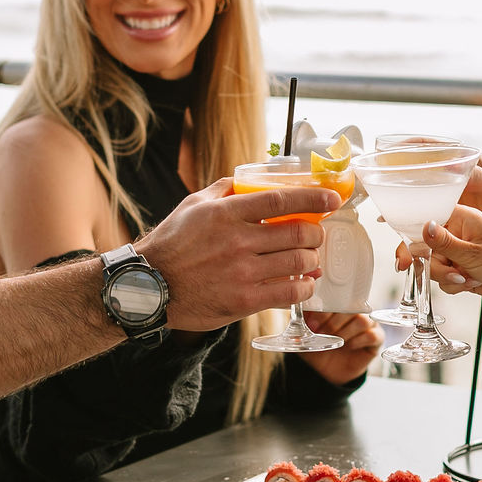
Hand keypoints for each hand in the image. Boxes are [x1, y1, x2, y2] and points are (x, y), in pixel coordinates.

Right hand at [139, 178, 333, 330]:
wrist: (149, 287)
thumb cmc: (172, 245)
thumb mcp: (193, 205)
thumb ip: (225, 190)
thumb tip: (252, 180)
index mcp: (227, 213)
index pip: (282, 199)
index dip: (314, 198)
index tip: (332, 199)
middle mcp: (238, 241)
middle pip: (298, 232)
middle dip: (316, 233)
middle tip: (315, 235)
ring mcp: (243, 273)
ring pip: (299, 263)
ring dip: (311, 261)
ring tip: (308, 260)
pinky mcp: (244, 301)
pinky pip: (289, 294)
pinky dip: (304, 288)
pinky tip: (303, 284)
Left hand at [297, 311, 381, 384]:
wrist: (326, 370)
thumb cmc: (317, 345)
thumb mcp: (305, 331)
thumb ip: (303, 317)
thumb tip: (298, 307)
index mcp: (340, 304)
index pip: (338, 296)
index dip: (324, 308)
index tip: (312, 322)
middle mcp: (356, 311)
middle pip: (352, 307)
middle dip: (333, 322)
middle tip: (322, 333)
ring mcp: (368, 324)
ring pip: (362, 320)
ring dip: (345, 331)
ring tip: (336, 340)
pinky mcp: (376, 339)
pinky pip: (372, 335)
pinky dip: (358, 341)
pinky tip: (348, 346)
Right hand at [422, 205, 481, 312]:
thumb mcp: (473, 253)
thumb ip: (443, 242)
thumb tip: (422, 227)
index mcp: (462, 217)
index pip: (425, 221)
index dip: (414, 239)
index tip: (410, 257)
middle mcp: (458, 231)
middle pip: (426, 248)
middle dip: (436, 266)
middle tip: (454, 272)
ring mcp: (460, 251)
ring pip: (433, 266)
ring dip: (446, 277)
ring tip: (468, 278)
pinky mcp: (463, 268)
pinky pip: (444, 278)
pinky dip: (454, 285)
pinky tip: (473, 284)